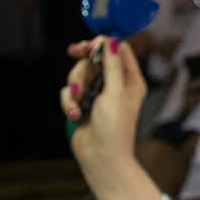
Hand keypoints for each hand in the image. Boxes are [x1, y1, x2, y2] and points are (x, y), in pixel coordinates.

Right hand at [62, 36, 146, 172]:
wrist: (100, 158)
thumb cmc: (115, 128)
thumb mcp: (115, 93)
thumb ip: (111, 66)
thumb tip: (112, 41)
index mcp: (130, 79)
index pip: (118, 50)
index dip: (104, 43)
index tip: (90, 42)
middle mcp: (114, 84)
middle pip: (95, 59)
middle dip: (84, 60)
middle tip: (73, 51)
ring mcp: (96, 94)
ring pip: (79, 74)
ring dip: (75, 85)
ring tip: (78, 100)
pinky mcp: (81, 104)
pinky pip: (69, 92)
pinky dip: (69, 101)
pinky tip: (74, 114)